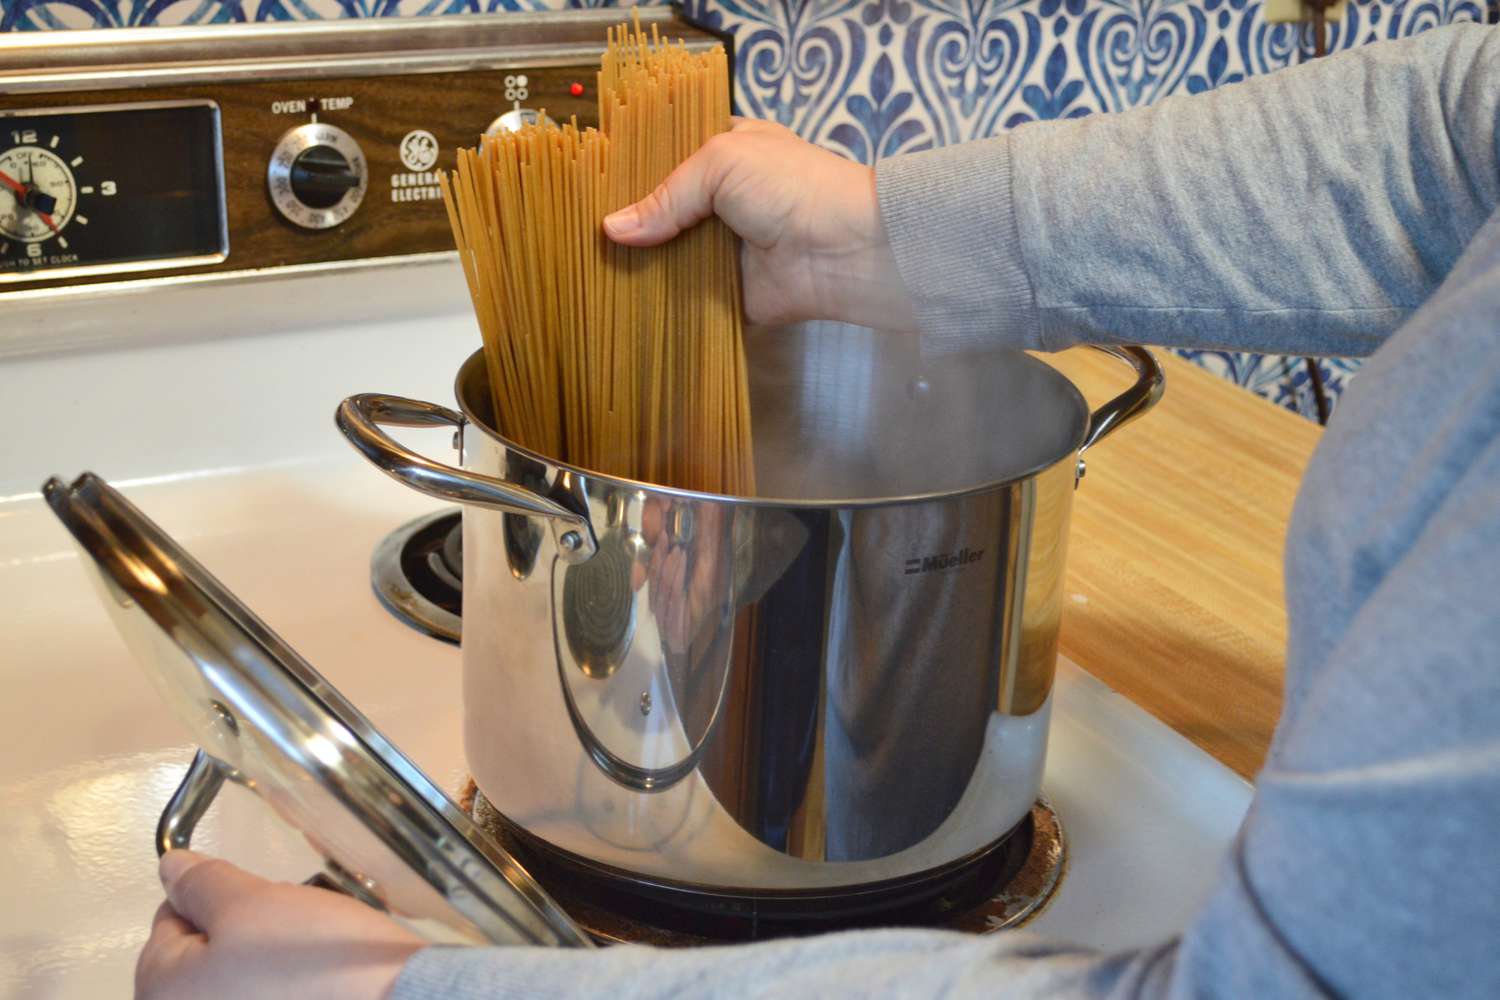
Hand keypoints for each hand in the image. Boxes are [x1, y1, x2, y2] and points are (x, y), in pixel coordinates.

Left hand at [136, 850, 423, 998]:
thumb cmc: (311, 959)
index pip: (168, 922)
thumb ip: (203, 883)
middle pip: (201, 958)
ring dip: (266, 962)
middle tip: (290, 927)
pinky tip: (317, 981)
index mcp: (163, 994)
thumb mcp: (253, 904)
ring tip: (311, 954)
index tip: (263, 896)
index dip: (215, 896)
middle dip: (241, 933)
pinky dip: (286, 985)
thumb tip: (170, 868)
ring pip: (238, 979)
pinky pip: (269, 993)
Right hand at [603, 118, 917, 330]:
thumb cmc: (792, 187)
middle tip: (575, 234)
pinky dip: (657, 302)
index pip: (664, 156)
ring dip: (636, 265)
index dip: (628, 170)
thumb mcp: (722, 164)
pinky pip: (683, 298)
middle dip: (626, 223)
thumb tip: (611, 230)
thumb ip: (665, 196)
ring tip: (585, 270)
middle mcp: (719, 200)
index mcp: (722, 152)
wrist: (846, 249)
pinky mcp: (725, 293)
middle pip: (660, 211)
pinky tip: (616, 303)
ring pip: (665, 256)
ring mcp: (721, 248)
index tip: (586, 185)